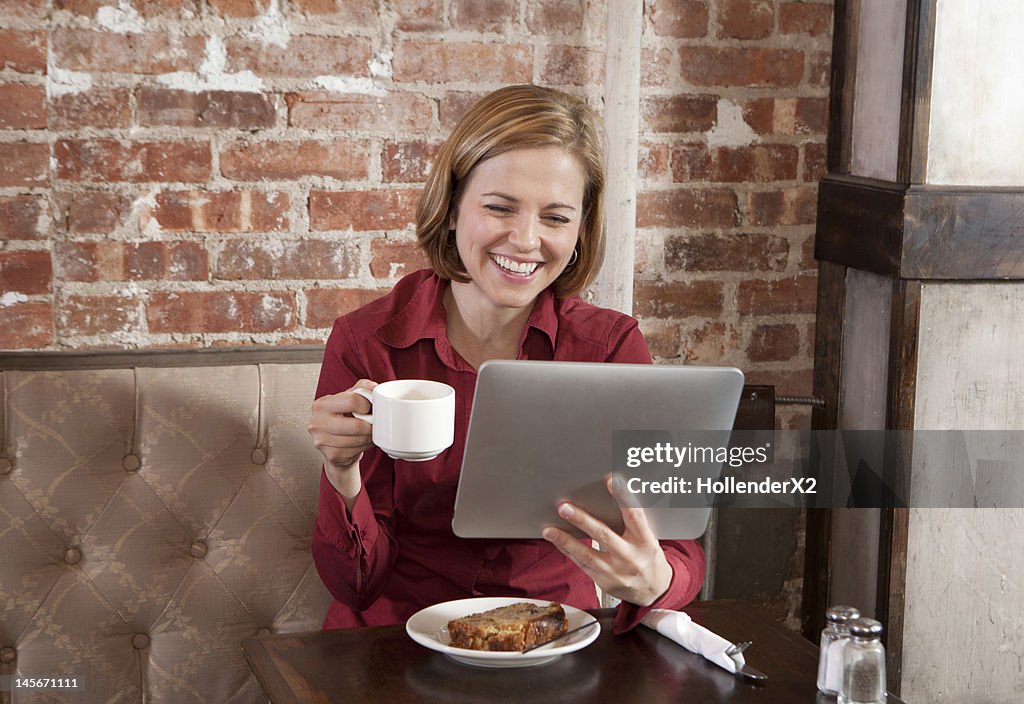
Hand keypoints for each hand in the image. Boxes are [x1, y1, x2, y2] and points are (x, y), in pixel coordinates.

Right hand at [308, 380, 375, 496]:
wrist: (333, 442)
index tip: (369, 408)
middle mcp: (317, 423)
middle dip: (371, 425)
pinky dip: (365, 446)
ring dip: (370, 437)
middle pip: (356, 425)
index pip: (351, 401)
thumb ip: (362, 388)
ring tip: (369, 432)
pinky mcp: (331, 455)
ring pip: (358, 440)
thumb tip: (374, 388)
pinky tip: (363, 441)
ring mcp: (322, 441)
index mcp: (321, 405)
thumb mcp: (349, 397)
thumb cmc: (342, 418)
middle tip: (374, 423)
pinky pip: (357, 451)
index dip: (367, 405)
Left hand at [542, 474, 672, 605]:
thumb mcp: (647, 538)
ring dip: (565, 540)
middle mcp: (631, 557)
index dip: (623, 497)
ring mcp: (617, 572)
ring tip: (549, 529)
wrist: (654, 590)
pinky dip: (568, 551)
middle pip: (604, 535)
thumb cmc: (647, 557)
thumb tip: (606, 498)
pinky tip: (557, 541)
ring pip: (587, 554)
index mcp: (646, 542)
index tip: (610, 481)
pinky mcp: (605, 582)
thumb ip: (631, 523)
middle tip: (564, 507)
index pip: (635, 516)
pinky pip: (582, 564)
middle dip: (582, 520)